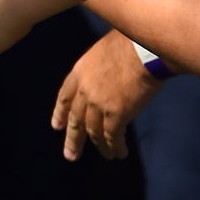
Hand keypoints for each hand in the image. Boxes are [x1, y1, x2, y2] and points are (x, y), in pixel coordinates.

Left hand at [52, 30, 160, 161]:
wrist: (142, 49)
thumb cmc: (129, 43)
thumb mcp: (103, 51)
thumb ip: (99, 69)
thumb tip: (107, 76)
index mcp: (79, 73)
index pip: (64, 97)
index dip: (60, 113)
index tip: (57, 126)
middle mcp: (84, 91)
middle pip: (75, 119)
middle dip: (72, 138)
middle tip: (70, 155)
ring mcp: (98, 104)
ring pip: (93, 131)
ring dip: (99, 146)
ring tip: (105, 156)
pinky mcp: (116, 114)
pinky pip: (112, 136)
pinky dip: (114, 146)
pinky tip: (118, 153)